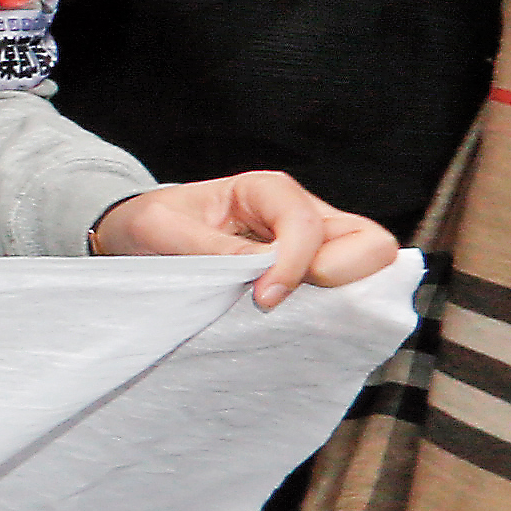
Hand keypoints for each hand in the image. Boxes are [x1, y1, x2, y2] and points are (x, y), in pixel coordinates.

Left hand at [93, 170, 401, 309]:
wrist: (140, 236)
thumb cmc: (151, 224)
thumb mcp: (162, 230)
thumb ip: (212, 248)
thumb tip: (264, 271)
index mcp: (266, 190)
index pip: (306, 224)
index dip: (293, 264)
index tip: (262, 298)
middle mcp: (302, 212)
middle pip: (369, 240)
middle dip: (343, 273)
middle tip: (291, 296)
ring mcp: (315, 244)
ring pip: (371, 264)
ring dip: (345, 292)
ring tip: (296, 309)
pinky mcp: (313, 273)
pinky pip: (351, 289)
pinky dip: (340, 306)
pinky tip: (303, 319)